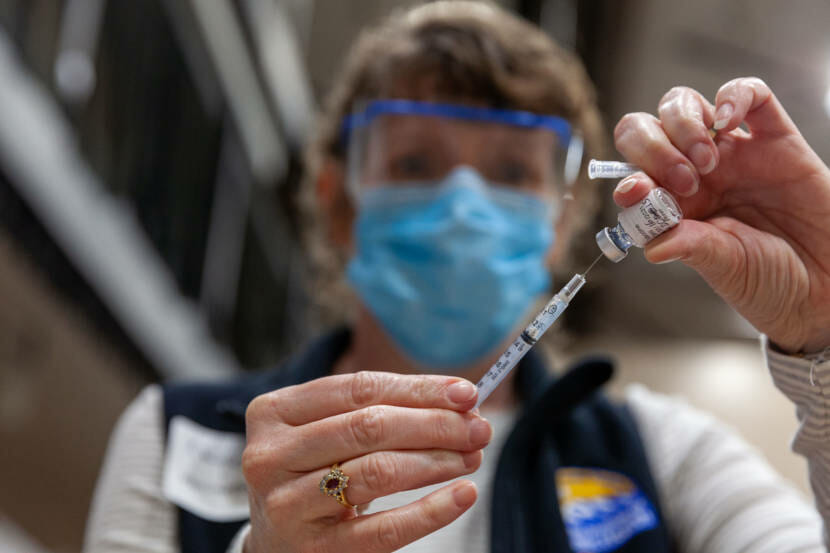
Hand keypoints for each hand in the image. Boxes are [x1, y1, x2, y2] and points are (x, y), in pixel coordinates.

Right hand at [241, 372, 489, 552]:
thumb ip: (378, 410)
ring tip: (472, 456)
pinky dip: (431, 510)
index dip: (418, 388)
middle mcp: (271, 456)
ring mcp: (287, 506)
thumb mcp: (325, 432)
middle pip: (369, 427)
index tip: (467, 393)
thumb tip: (460, 402)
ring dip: (437, 461)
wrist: (274, 543)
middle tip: (479, 428)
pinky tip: (463, 495)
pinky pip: (384, 530)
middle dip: (435, 424)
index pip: (358, 388)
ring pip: (378, 472)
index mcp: (274, 412)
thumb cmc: (310, 473)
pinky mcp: (314, 550)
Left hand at [613, 77, 829, 352]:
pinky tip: (729, 119)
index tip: (637, 191)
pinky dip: (733, 96)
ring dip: (684, 125)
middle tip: (684, 181)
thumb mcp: (724, 266)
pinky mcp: (776, 138)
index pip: (634, 173)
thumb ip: (690, 248)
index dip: (628, 175)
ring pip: (685, 105)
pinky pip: (751, 95)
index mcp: (673, 204)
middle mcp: (695, 173)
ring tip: (707, 163)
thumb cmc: (770, 278)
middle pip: (649, 129)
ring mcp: (733, 152)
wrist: (825, 282)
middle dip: (654, 147)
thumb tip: (651, 246)